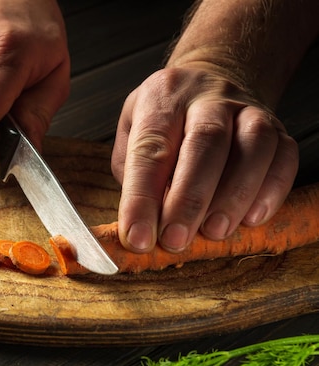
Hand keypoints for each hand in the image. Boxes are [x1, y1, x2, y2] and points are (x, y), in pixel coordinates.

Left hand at [111, 66, 298, 252]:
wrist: (211, 77)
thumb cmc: (164, 120)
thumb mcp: (131, 134)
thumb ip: (134, 175)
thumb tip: (143, 225)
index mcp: (161, 100)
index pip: (149, 150)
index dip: (142, 198)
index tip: (138, 237)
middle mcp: (206, 100)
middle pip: (204, 143)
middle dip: (189, 199)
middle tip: (176, 239)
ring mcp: (246, 110)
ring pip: (251, 146)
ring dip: (233, 196)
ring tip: (214, 232)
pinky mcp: (277, 127)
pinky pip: (283, 156)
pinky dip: (271, 190)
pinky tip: (253, 218)